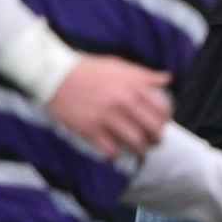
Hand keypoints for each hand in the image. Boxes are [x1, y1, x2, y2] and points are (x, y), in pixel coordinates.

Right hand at [48, 56, 171, 158]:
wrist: (53, 75)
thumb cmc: (88, 70)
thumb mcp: (118, 65)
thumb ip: (144, 74)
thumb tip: (168, 78)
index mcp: (132, 85)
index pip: (162, 109)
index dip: (165, 119)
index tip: (161, 123)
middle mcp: (123, 101)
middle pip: (152, 128)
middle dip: (157, 138)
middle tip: (154, 141)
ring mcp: (107, 116)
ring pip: (135, 142)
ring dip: (140, 150)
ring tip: (139, 151)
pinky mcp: (90, 129)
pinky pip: (110, 150)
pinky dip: (115, 155)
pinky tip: (115, 154)